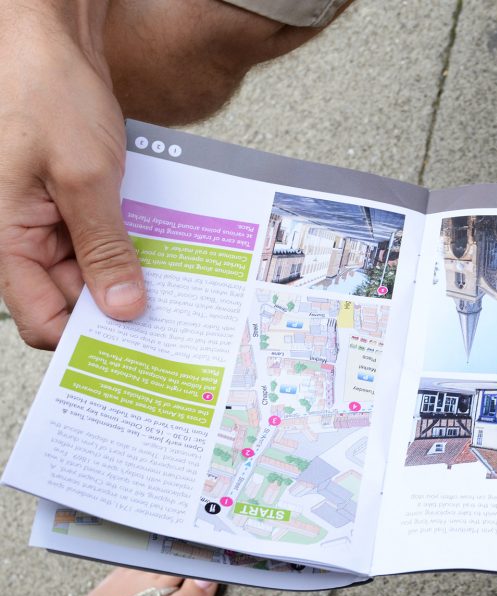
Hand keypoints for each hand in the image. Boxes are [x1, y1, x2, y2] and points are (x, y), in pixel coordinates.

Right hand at [0, 2, 145, 348]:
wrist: (50, 39)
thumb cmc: (46, 93)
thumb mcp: (85, 178)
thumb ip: (104, 247)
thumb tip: (124, 308)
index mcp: (6, 239)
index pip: (41, 319)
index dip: (86, 339)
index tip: (136, 348)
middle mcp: (22, 238)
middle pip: (70, 301)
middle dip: (116, 310)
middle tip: (170, 323)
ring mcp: (46, 222)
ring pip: (89, 274)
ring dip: (127, 279)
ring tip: (173, 288)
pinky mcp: (69, 204)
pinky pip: (99, 242)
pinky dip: (127, 249)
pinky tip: (160, 254)